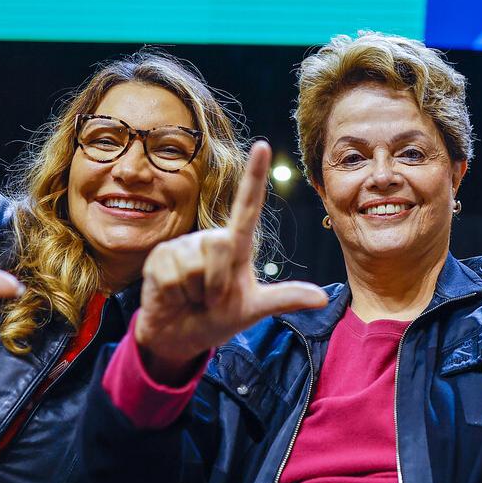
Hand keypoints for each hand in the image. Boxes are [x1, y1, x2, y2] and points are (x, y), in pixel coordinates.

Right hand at [133, 141, 328, 383]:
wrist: (179, 336)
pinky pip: (173, 275)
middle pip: (220, 245)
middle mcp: (210, 238)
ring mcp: (183, 246)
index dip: (254, 176)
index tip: (262, 146)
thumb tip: (321, 300)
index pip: (248, 207)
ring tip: (192, 296)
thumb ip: (284, 300)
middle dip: (218, 283)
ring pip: (195, 263)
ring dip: (198, 291)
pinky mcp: (160, 257)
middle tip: (211, 298)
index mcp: (236, 246)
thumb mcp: (254, 310)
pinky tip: (174, 296)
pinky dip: (176, 294)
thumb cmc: (217, 317)